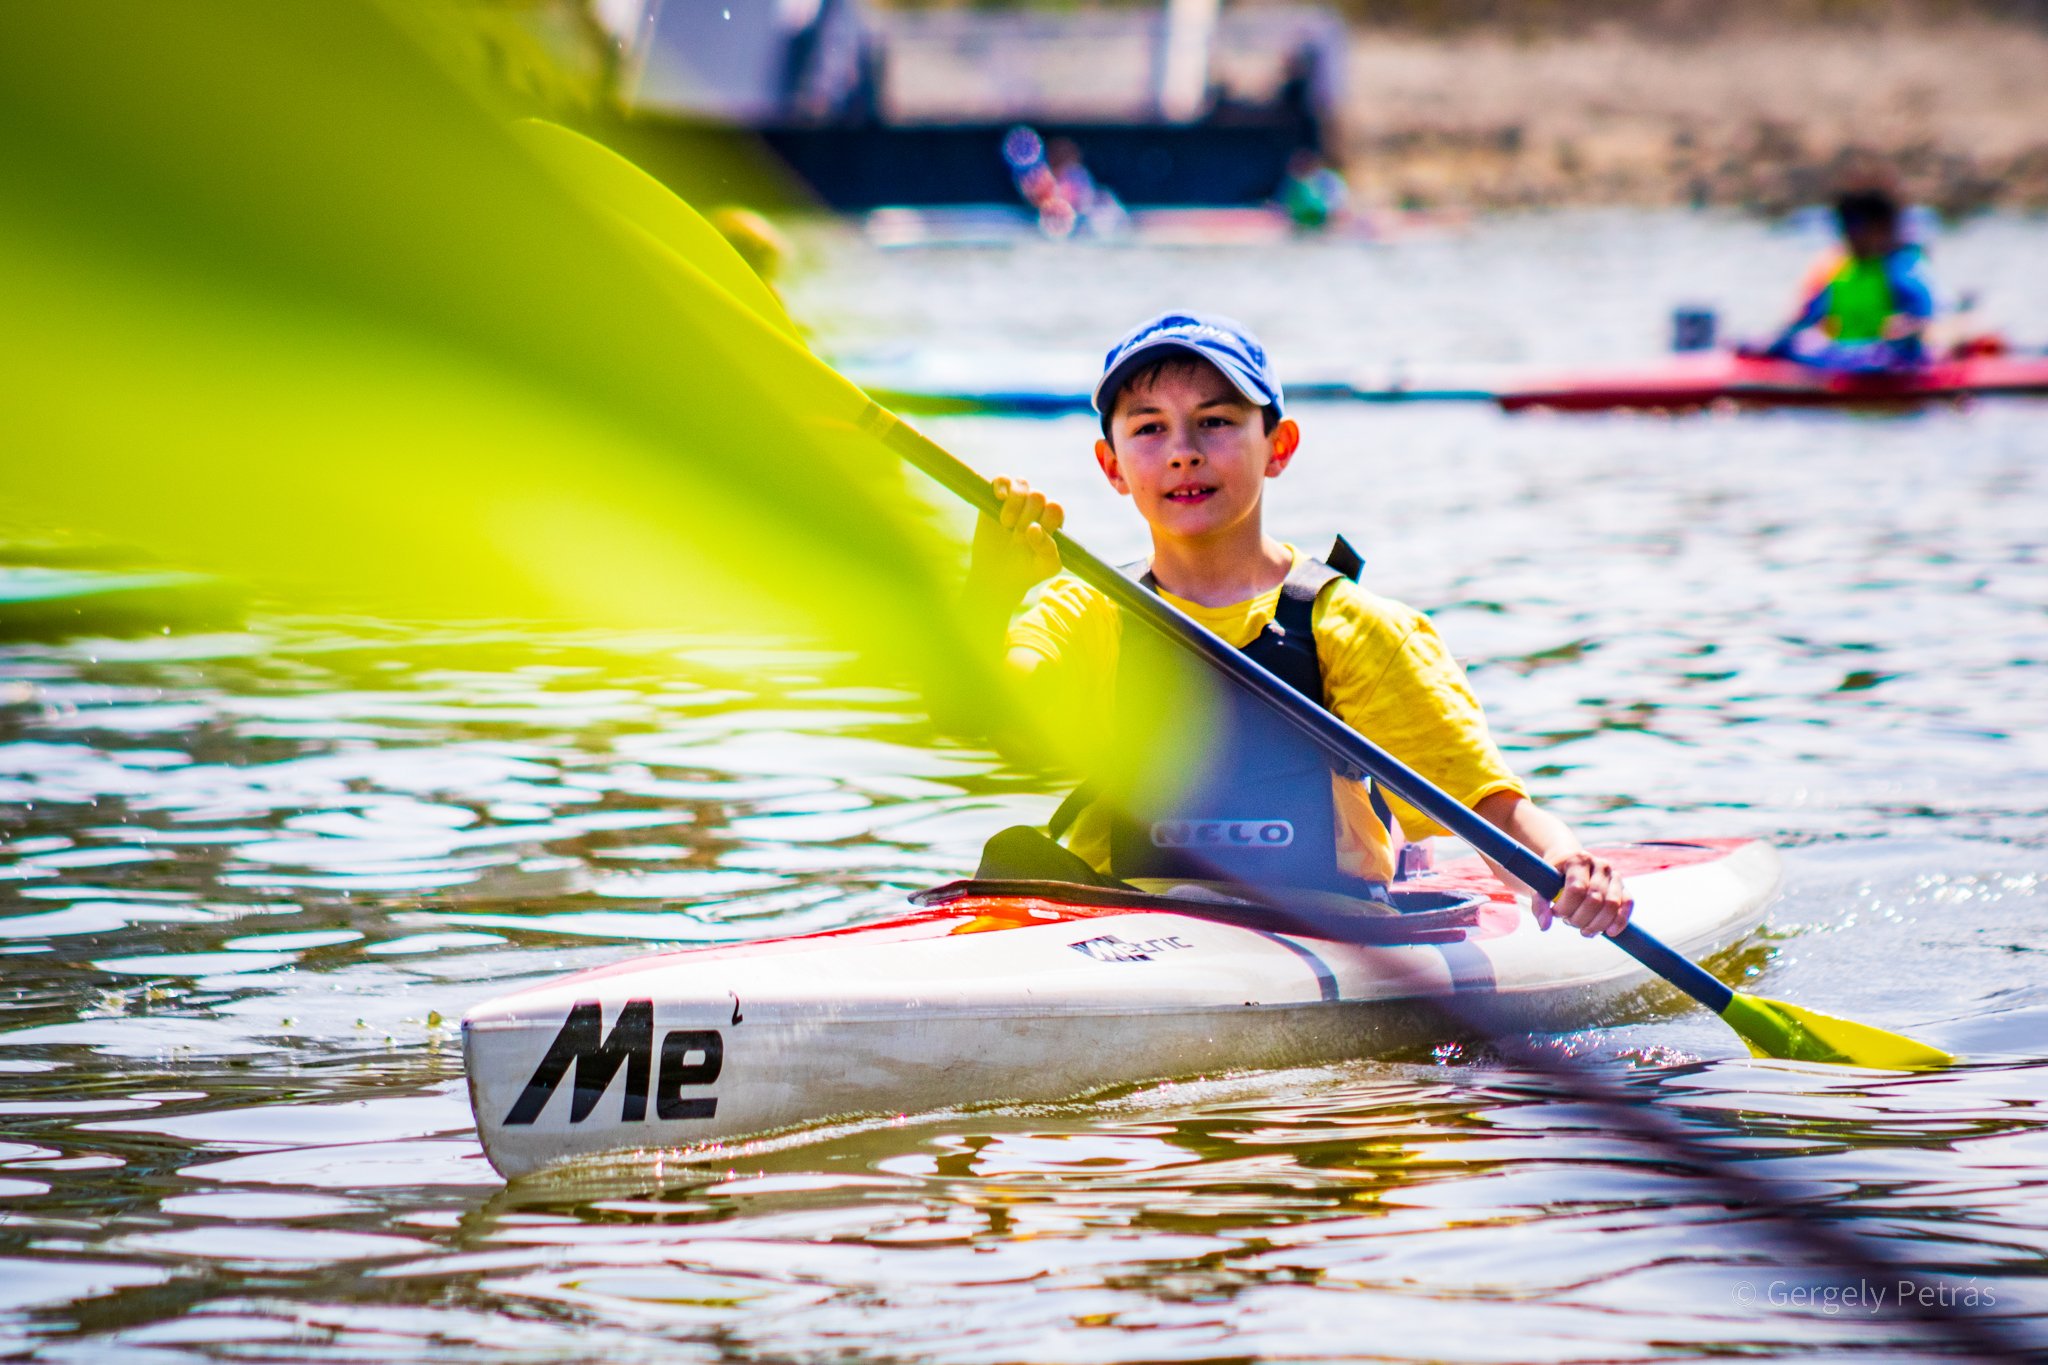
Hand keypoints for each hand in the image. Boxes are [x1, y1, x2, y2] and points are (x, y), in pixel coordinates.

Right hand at [971, 476, 1063, 599]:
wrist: (998, 575)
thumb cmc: (1027, 570)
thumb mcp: (1044, 567)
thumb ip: (1047, 550)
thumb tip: (1034, 528)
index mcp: (1053, 520)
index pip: (1054, 508)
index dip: (1044, 522)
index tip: (1031, 540)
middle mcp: (1037, 506)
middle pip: (1038, 496)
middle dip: (1027, 518)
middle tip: (1016, 539)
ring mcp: (1017, 500)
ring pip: (1022, 484)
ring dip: (1014, 504)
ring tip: (1006, 525)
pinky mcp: (996, 498)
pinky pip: (1002, 479)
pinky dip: (1001, 485)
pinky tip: (999, 497)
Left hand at [1533, 850, 1631, 937]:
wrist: (1569, 861)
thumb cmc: (1553, 876)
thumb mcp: (1541, 886)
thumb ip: (1539, 905)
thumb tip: (1545, 926)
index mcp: (1578, 860)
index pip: (1576, 889)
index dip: (1566, 908)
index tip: (1556, 913)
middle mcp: (1599, 865)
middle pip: (1595, 899)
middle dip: (1580, 918)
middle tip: (1569, 922)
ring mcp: (1614, 875)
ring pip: (1612, 904)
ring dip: (1597, 924)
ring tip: (1584, 930)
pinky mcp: (1623, 887)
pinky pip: (1628, 904)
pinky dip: (1620, 921)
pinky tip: (1610, 933)